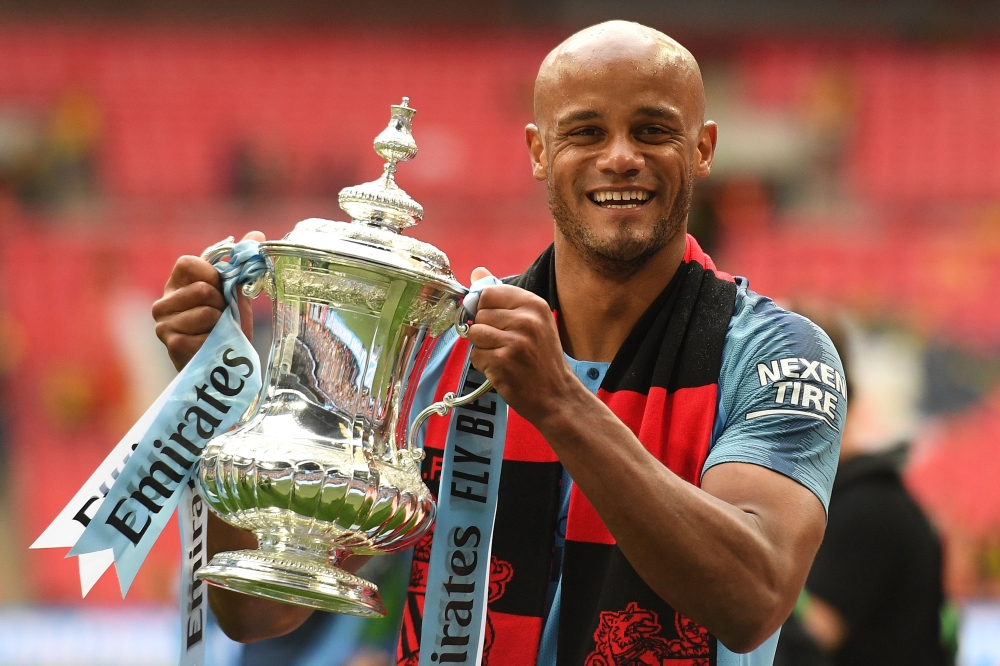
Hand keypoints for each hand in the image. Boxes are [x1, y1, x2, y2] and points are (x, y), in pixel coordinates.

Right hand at [152, 231, 264, 370]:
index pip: (187, 263)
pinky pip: (207, 335)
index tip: (219, 289)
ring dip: (221, 324)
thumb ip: (241, 263)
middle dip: (222, 303)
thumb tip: (257, 234)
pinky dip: (218, 340)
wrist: (224, 363)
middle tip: (221, 316)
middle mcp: (162, 302)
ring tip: (217, 331)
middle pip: (203, 290)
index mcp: (176, 284)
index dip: (211, 275)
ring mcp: (164, 325)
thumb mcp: (235, 291)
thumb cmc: (226, 324)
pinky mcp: (173, 345)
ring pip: (207, 313)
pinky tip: (212, 345)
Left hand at [466, 267, 579, 425]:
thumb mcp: (533, 321)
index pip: (488, 293)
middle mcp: (526, 319)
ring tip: (504, 357)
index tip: (498, 323)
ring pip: (474, 334)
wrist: (557, 395)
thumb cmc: (542, 358)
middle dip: (485, 331)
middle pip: (479, 314)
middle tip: (506, 345)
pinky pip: (476, 355)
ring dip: (483, 348)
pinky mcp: (503, 362)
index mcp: (534, 304)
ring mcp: (514, 341)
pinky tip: (503, 370)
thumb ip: (504, 297)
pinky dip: (484, 365)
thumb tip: (477, 271)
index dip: (486, 309)